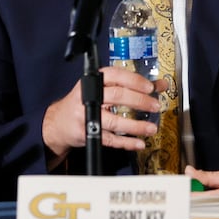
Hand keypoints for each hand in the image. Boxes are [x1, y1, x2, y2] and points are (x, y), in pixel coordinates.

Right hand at [42, 65, 160, 157]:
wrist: (59, 123)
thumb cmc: (85, 102)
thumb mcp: (104, 89)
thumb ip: (131, 85)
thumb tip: (159, 84)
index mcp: (93, 81)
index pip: (116, 75)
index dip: (134, 81)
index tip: (150, 87)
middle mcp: (88, 96)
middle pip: (117, 96)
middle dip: (139, 101)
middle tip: (155, 106)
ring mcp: (87, 116)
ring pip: (114, 120)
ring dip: (135, 126)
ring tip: (151, 128)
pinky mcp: (87, 133)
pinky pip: (110, 139)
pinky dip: (126, 142)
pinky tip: (139, 142)